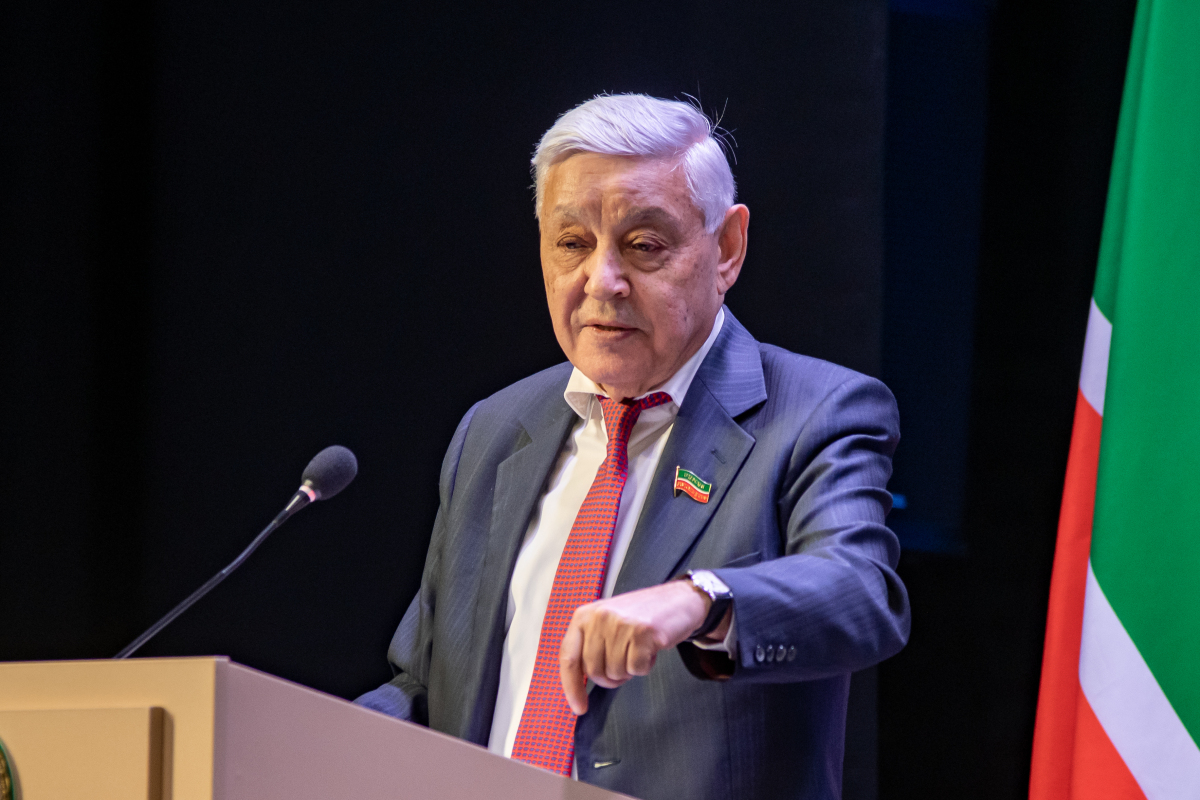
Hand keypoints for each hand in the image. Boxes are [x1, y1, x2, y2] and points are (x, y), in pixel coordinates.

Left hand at [558, 579, 724, 714]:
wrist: (679, 599)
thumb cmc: (642, 615)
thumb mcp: (607, 622)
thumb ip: (590, 645)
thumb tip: (577, 683)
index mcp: (584, 615)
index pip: (569, 657)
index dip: (571, 686)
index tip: (578, 707)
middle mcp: (600, 617)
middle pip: (594, 671)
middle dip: (610, 677)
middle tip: (624, 664)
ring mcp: (621, 624)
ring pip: (615, 672)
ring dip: (629, 669)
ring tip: (638, 649)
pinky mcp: (642, 632)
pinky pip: (636, 669)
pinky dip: (645, 666)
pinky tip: (650, 649)